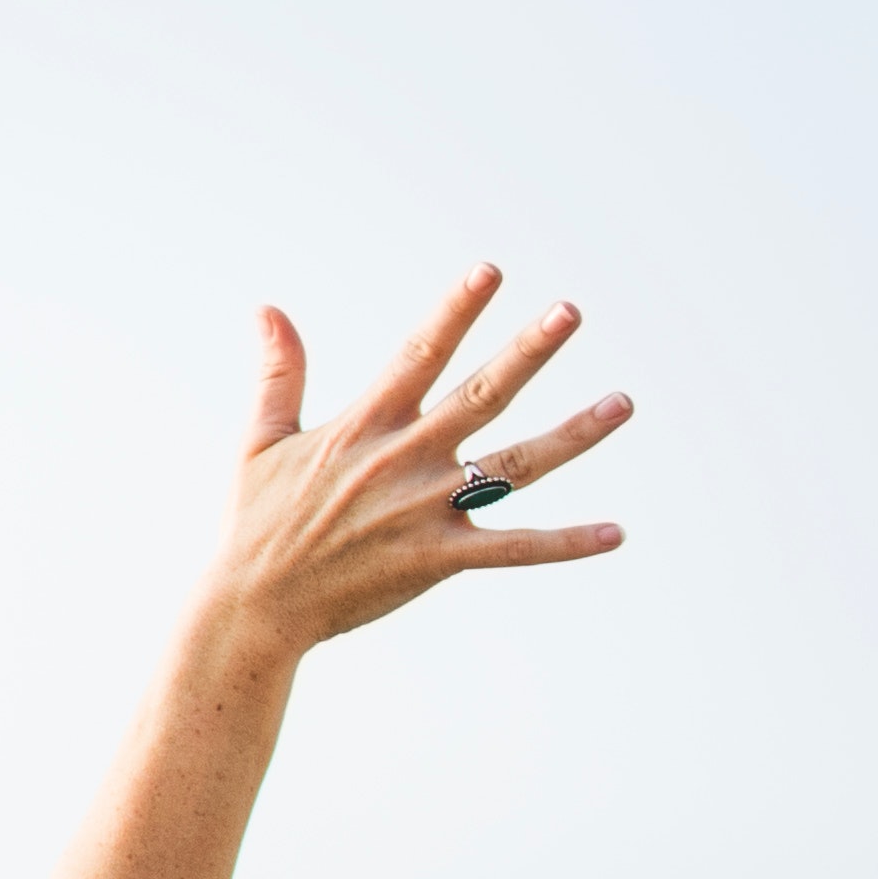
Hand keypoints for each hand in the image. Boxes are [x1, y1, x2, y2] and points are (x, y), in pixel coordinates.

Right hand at [194, 267, 631, 671]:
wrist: (255, 606)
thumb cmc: (255, 522)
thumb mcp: (260, 440)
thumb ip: (279, 374)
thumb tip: (269, 309)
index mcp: (364, 427)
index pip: (419, 355)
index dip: (456, 312)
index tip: (490, 271)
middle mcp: (404, 460)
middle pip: (482, 395)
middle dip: (528, 351)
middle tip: (570, 312)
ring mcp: (427, 510)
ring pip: (517, 465)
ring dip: (573, 435)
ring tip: (622, 403)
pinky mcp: (439, 559)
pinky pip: (515, 548)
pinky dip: (566, 543)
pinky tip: (614, 533)